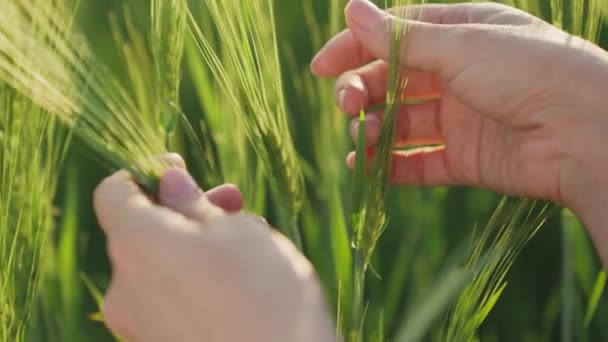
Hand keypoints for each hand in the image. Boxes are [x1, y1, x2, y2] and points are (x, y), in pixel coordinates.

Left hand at [93, 154, 333, 341]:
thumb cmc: (264, 293)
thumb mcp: (236, 232)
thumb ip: (194, 204)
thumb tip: (169, 180)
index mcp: (135, 244)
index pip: (114, 192)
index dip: (145, 171)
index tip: (180, 167)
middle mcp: (123, 287)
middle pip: (141, 231)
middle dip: (184, 209)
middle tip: (233, 201)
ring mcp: (138, 325)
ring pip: (158, 266)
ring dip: (194, 244)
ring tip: (247, 238)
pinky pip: (167, 300)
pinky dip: (193, 279)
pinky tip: (238, 278)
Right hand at [311, 0, 607, 264]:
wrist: (586, 132)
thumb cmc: (527, 71)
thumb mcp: (459, 45)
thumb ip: (400, 38)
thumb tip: (351, 9)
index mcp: (461, 33)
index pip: (395, 37)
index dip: (354, 48)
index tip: (320, 67)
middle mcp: (459, 74)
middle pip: (394, 81)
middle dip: (362, 91)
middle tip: (346, 104)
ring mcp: (462, 118)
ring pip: (403, 124)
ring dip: (374, 130)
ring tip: (361, 137)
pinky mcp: (467, 159)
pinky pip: (420, 162)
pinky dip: (391, 166)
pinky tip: (366, 167)